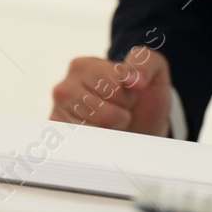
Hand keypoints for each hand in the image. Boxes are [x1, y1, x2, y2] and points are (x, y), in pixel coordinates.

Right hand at [50, 47, 172, 134]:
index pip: (114, 87)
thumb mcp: (152, 69)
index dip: (129, 96)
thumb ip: (144, 63)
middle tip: (119, 110)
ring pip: (98, 134)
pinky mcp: (61, 140)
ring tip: (110, 123)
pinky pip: (87, 149)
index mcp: (82, 66)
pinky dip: (101, 146)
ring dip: (112, 132)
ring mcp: (59, 116)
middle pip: (106, 115)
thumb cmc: (142, 95)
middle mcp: (64, 88)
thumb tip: (133, 80)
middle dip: (121, 116)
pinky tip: (100, 135)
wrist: (141, 125)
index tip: (128, 94)